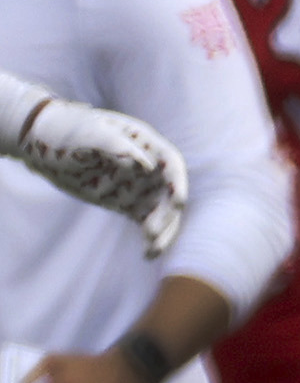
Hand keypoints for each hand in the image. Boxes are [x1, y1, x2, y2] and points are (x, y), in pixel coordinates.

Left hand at [10, 86, 187, 257]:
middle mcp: (146, 164)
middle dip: (167, 214)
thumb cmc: (64, 129)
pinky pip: (144, 219)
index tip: (177, 204)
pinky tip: (148, 253)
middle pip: (168, 191)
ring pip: (159, 209)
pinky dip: (149, 236)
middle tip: (153, 235)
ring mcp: (135, 183)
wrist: (40, 141)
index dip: (177, 183)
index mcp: (143, 143)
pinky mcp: (123, 199)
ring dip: (162, 230)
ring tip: (152, 251)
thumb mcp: (86, 132)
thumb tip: (145, 165)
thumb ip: (115, 146)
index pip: (170, 164)